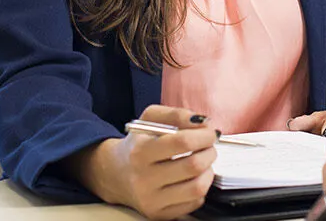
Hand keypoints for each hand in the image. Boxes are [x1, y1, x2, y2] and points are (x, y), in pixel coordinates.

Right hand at [67, 105, 217, 219]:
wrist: (115, 174)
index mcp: (140, 151)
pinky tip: (192, 179)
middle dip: (209, 153)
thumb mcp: (150, 120)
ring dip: (208, 172)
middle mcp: (143, 178)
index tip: (210, 132)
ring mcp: (151, 200)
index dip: (204, 136)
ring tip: (203, 163)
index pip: (182, 142)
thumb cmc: (138, 144)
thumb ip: (177, 114)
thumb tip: (204, 122)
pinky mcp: (159, 214)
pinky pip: (194, 203)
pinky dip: (200, 189)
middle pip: (193, 166)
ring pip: (197, 188)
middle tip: (208, 147)